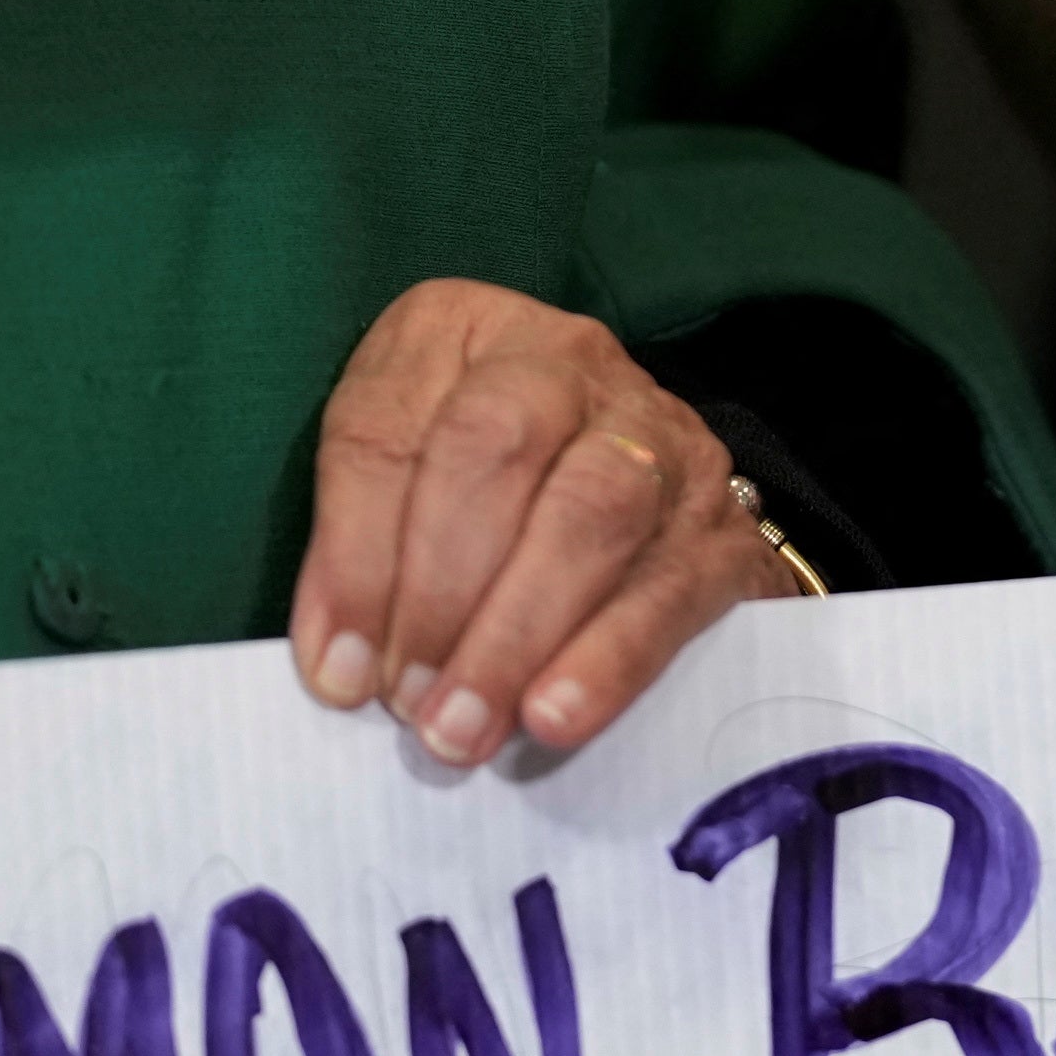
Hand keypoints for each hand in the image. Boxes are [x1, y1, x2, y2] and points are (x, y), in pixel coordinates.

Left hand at [293, 280, 806, 768]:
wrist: (640, 501)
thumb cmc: (483, 498)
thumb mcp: (400, 485)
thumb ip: (359, 555)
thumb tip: (340, 669)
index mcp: (462, 329)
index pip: (390, 426)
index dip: (355, 553)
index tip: (336, 668)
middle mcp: (569, 360)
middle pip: (499, 446)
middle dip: (441, 589)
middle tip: (406, 702)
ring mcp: (659, 435)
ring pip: (590, 511)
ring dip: (514, 633)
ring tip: (463, 726)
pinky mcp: (719, 526)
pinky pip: (668, 590)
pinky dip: (605, 660)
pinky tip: (553, 718)